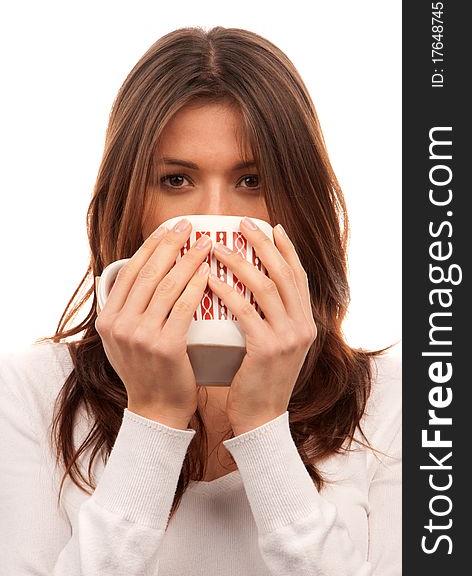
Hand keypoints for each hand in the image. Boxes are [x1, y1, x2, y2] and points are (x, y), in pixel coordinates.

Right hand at [95, 219, 210, 429]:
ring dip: (188, 260)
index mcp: (108, 319)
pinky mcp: (165, 347)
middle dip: (170, 244)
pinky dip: (196, 287)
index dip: (150, 247)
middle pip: (148, 273)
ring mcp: (140, 336)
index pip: (129, 272)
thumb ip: (128, 310)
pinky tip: (208, 273)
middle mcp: (119, 325)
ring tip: (206, 244)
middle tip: (189, 226)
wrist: (156, 410)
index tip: (168, 229)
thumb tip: (145, 274)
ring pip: (167, 286)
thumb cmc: (148, 371)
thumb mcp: (124, 340)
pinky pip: (183, 307)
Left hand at [207, 217, 316, 435]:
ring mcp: (288, 337)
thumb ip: (273, 317)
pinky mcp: (267, 349)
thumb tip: (252, 286)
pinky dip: (227, 292)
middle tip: (242, 224)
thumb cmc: (260, 378)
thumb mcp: (276, 344)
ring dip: (241, 262)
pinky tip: (210, 279)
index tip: (273, 226)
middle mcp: (302, 325)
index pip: (299, 275)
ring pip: (266, 287)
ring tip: (218, 246)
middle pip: (284, 273)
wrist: (261, 418)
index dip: (287, 248)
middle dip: (263, 244)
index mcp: (306, 321)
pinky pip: (245, 311)